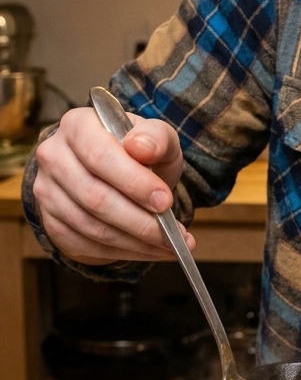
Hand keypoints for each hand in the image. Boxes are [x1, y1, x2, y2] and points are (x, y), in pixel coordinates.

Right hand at [33, 105, 194, 264]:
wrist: (118, 169)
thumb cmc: (138, 150)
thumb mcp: (156, 136)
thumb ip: (156, 137)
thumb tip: (142, 147)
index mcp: (77, 126)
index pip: (100, 156)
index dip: (134, 182)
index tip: (165, 201)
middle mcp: (53, 157)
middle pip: (94, 197)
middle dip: (140, 220)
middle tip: (174, 233)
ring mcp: (47, 193)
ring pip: (90, 227)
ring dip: (135, 242)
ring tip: (169, 245)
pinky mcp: (51, 223)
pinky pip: (85, 245)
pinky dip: (122, 253)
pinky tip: (150, 250)